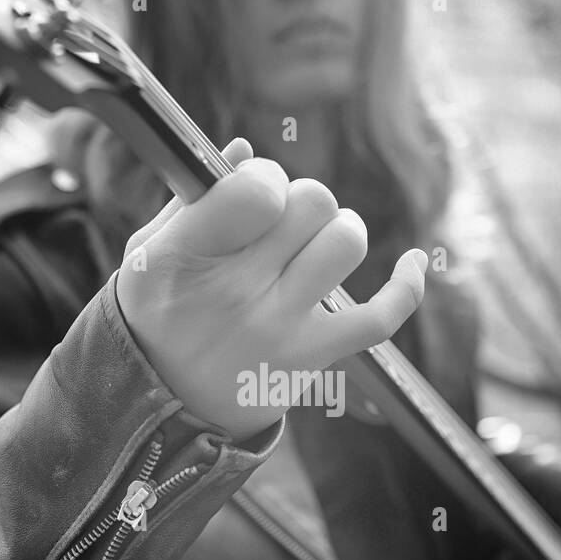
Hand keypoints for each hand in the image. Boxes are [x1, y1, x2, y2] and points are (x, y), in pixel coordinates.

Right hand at [115, 138, 428, 441]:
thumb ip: (194, 200)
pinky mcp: (313, 358)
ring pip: (346, 241)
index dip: (266, 177)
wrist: (163, 409)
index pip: (256, 187)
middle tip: (283, 227)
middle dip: (303, 201)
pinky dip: (406, 286)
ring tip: (316, 247)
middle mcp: (235, 290)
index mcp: (186, 254)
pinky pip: (382, 316)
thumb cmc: (159, 316)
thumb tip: (245, 150)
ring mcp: (278, 327)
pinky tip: (411, 262)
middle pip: (312, 201)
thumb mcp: (148, 254)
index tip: (257, 195)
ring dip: (339, 231)